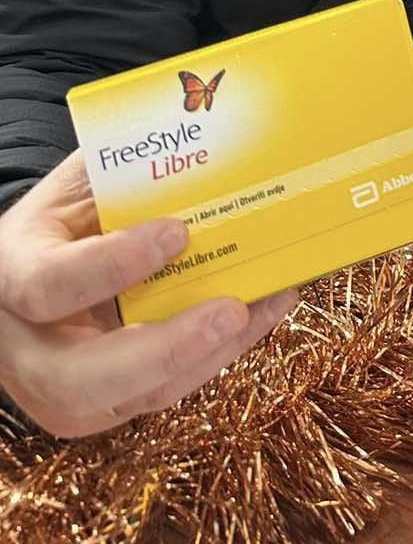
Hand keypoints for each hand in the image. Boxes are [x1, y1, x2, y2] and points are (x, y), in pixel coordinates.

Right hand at [0, 151, 296, 438]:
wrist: (33, 267)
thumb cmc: (62, 220)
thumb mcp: (77, 186)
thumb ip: (121, 169)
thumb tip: (197, 136)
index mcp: (12, 273)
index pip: (51, 284)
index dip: (113, 265)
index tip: (177, 233)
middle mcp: (25, 346)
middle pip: (77, 378)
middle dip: (164, 348)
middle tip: (230, 310)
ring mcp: (57, 388)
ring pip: (127, 399)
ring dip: (203, 359)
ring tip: (257, 311)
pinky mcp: (98, 406)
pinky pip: (158, 394)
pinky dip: (213, 359)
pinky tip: (257, 318)